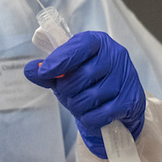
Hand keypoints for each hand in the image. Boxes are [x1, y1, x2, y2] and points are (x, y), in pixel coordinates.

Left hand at [24, 31, 145, 157]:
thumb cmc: (90, 83)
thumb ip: (48, 72)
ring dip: (77, 106)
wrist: (119, 105)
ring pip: (90, 98)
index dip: (60, 60)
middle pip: (81, 76)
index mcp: (98, 42)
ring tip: (80, 104)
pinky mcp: (131, 100)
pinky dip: (89, 118)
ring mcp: (126, 77)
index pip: (79, 46)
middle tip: (67, 94)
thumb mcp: (67, 73)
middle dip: (67, 91)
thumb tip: (30, 69)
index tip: (43, 72)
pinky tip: (91, 115)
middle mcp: (115, 55)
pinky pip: (100, 114)